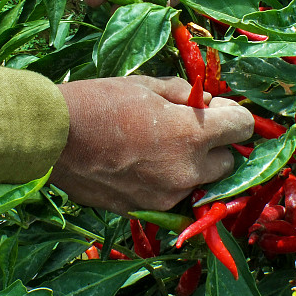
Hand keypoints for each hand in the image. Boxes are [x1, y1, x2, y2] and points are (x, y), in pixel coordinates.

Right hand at [51, 76, 253, 213]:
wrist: (52, 138)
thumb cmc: (98, 102)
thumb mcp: (147, 85)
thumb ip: (185, 95)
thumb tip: (206, 103)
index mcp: (191, 135)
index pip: (243, 127)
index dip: (233, 115)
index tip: (216, 109)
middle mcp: (186, 172)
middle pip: (228, 163)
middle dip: (216, 146)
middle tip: (189, 130)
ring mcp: (164, 196)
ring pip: (199, 184)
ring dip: (192, 168)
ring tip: (159, 149)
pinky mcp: (143, 210)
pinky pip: (170, 197)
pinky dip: (165, 183)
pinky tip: (140, 165)